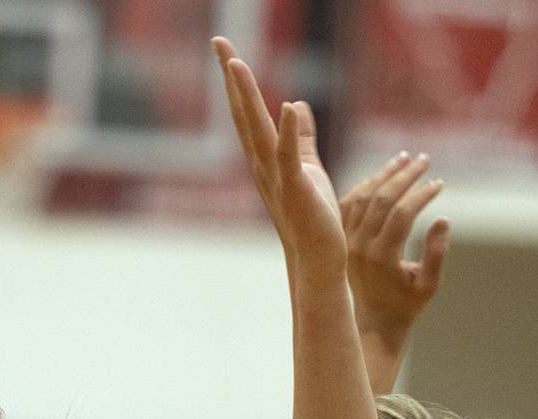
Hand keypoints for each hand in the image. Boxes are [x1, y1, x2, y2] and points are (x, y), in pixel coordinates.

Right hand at [211, 37, 343, 268]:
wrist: (318, 257)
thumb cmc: (313, 217)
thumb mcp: (309, 168)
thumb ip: (301, 138)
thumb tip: (295, 106)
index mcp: (265, 159)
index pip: (248, 113)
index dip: (237, 81)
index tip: (226, 50)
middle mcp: (263, 165)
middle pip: (243, 113)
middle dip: (232, 78)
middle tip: (219, 42)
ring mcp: (277, 177)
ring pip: (258, 130)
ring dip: (247, 97)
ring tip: (236, 64)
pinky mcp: (297, 189)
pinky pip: (289, 157)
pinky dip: (287, 132)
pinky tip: (286, 106)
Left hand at [341, 153, 449, 339]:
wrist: (369, 322)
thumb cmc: (405, 305)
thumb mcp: (429, 286)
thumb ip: (437, 254)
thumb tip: (443, 219)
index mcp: (382, 257)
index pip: (403, 213)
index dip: (422, 194)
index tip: (440, 182)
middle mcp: (359, 246)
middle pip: (381, 199)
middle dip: (406, 176)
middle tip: (425, 160)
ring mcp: (345, 241)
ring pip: (362, 196)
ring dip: (384, 174)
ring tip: (404, 159)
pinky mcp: (339, 239)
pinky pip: (347, 204)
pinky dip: (364, 186)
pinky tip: (380, 176)